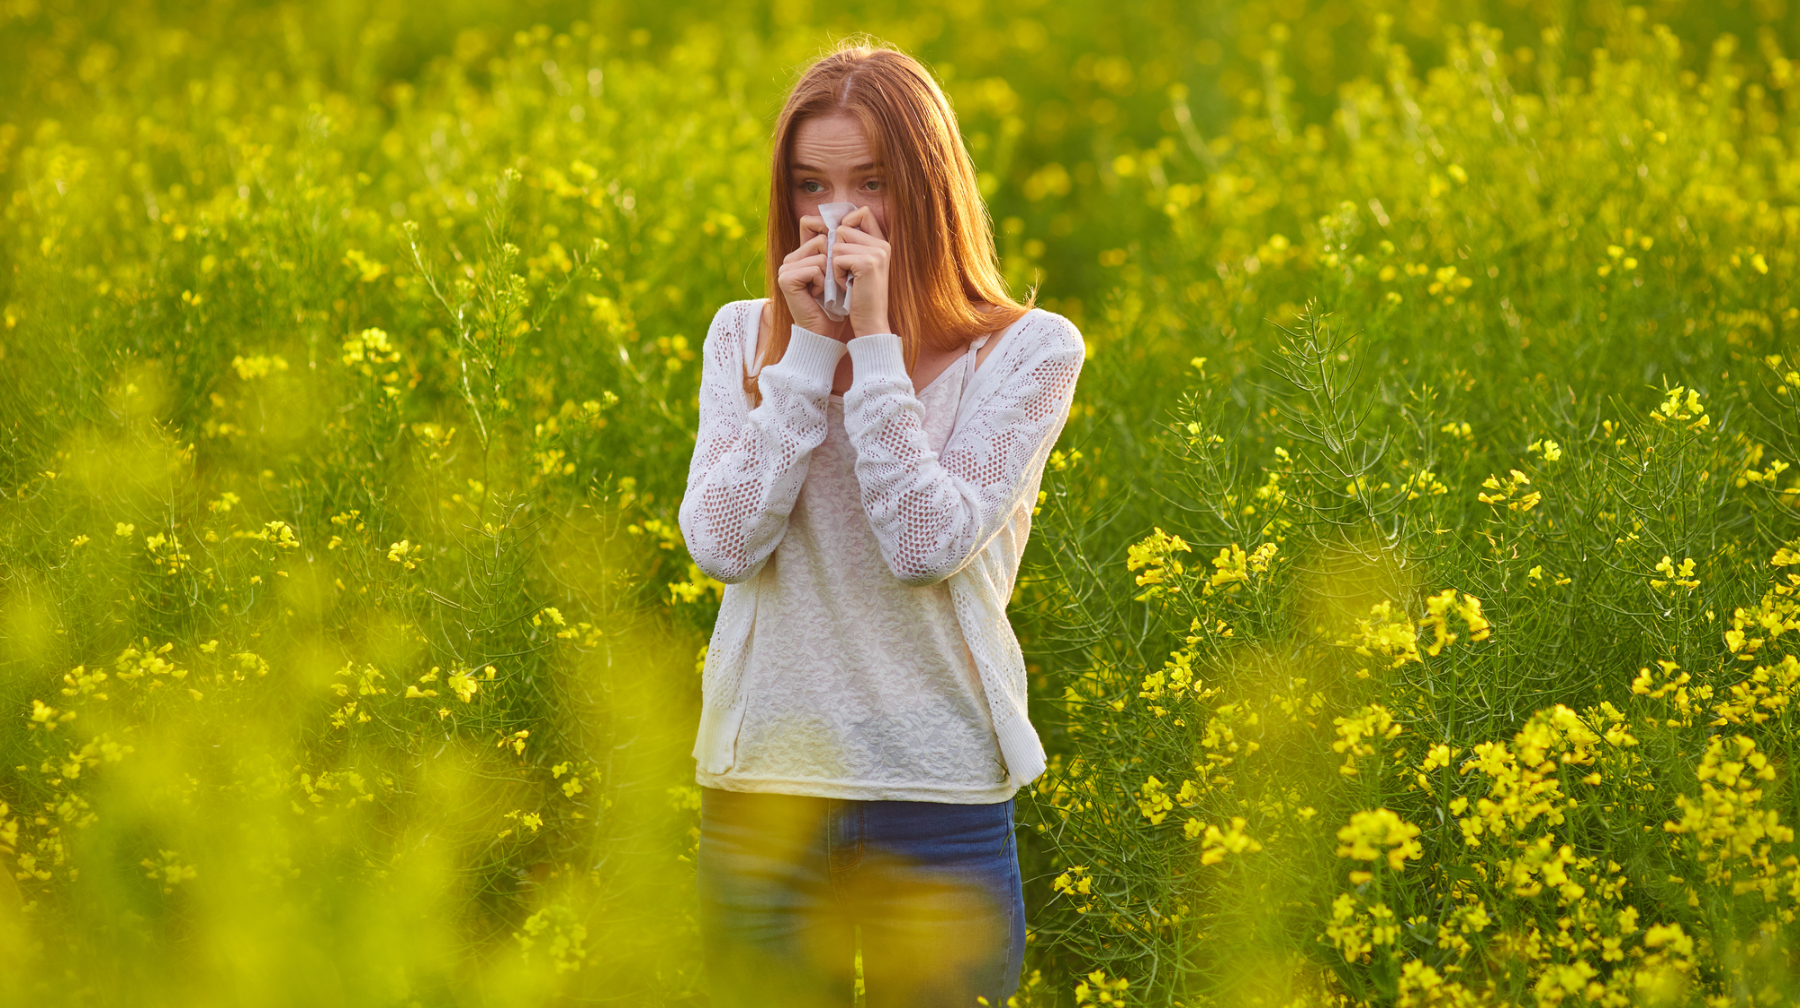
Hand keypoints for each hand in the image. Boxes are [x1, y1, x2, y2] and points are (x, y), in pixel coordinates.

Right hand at [776, 221, 844, 337]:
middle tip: (832, 283)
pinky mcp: (786, 278)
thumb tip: (849, 218)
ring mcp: (785, 268)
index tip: (840, 256)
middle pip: (822, 239)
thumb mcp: (840, 271)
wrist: (825, 332)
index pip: (811, 223)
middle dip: (834, 261)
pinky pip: (815, 267)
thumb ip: (838, 246)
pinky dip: (823, 282)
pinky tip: (818, 295)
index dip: (830, 233)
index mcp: (800, 253)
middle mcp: (790, 258)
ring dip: (831, 274)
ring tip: (825, 290)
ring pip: (821, 253)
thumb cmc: (837, 304)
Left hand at [828, 206, 892, 337]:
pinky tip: (847, 286)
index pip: (862, 213)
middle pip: (843, 227)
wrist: (871, 324)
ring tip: (847, 281)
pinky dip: (836, 274)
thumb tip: (831, 223)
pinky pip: (837, 258)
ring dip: (835, 264)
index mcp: (882, 243)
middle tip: (846, 272)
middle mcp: (883, 244)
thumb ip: (851, 244)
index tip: (840, 245)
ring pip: (837, 243)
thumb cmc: (859, 298)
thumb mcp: (856, 267)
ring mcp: (877, 252)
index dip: (846, 223)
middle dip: (836, 250)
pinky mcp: (867, 263)